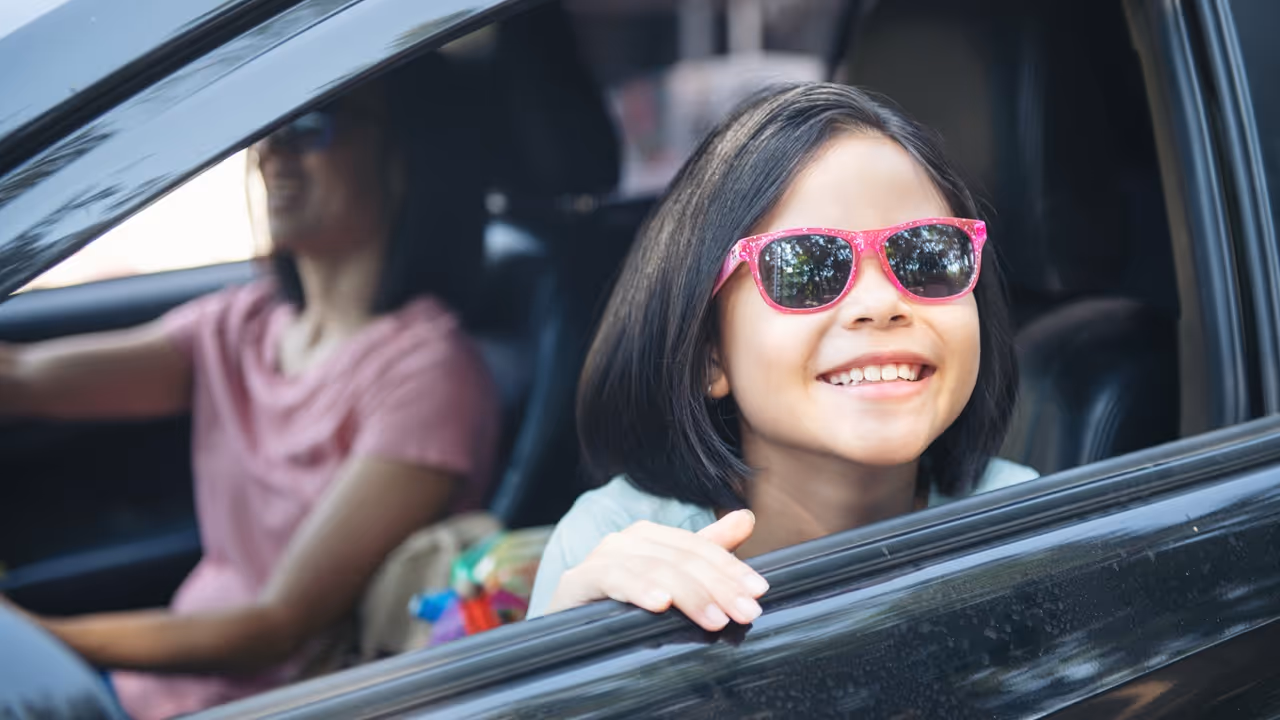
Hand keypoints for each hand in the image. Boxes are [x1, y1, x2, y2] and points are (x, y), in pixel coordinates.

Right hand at [546, 509, 768, 630]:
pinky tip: (659, 604)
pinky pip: (611, 578)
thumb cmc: (623, 609)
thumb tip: (747, 516)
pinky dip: (637, 589)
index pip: (699, 547)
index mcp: (651, 538)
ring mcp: (600, 559)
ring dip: (689, 594)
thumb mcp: (671, 580)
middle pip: (681, 558)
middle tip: (747, 613)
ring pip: (654, 569)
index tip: (759, 592)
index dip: (731, 568)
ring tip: (716, 619)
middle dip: (719, 586)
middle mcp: (626, 541)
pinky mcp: (577, 581)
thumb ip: (708, 549)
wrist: (570, 637)